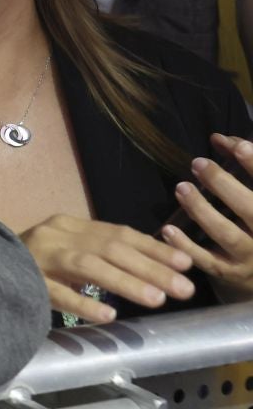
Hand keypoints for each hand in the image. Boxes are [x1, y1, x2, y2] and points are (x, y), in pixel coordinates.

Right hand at [20, 213, 193, 321]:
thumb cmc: (30, 260)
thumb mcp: (65, 248)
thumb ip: (97, 252)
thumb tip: (150, 265)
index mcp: (68, 226)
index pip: (118, 233)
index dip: (153, 248)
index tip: (185, 263)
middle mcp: (55, 235)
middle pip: (109, 248)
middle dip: (150, 267)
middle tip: (183, 287)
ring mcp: (38, 257)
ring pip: (87, 265)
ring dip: (124, 282)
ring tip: (156, 299)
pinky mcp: (24, 280)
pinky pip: (56, 293)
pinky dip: (83, 303)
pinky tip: (106, 316)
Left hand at [162, 134, 252, 295]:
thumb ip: (242, 166)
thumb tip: (219, 139)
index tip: (238, 146)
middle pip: (251, 210)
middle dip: (224, 185)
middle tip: (199, 164)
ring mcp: (249, 257)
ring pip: (226, 234)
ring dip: (202, 210)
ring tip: (182, 188)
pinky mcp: (228, 273)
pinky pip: (205, 260)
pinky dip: (185, 245)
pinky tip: (168, 229)